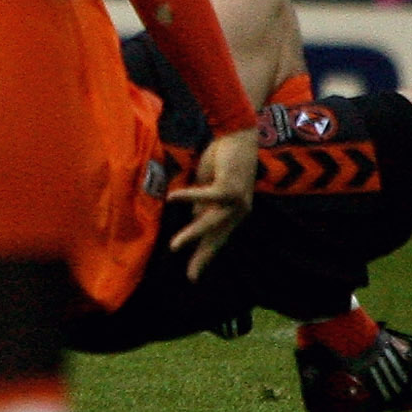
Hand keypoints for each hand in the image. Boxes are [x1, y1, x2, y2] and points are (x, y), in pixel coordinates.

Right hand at [166, 129, 258, 281]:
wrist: (239, 136)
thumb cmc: (223, 159)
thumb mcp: (209, 186)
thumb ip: (203, 203)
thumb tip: (193, 217)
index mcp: (233, 213)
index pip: (217, 239)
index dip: (204, 256)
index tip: (193, 275)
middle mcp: (238, 211)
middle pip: (217, 239)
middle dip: (202, 257)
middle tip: (191, 276)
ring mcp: (236, 201)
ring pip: (210, 223)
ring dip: (192, 235)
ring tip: (174, 246)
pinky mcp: (229, 187)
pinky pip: (205, 195)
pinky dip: (188, 197)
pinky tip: (171, 198)